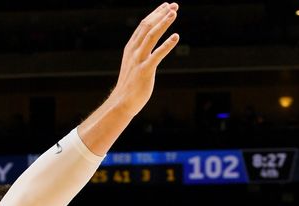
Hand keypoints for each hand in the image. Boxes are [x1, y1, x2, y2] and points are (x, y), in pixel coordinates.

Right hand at [109, 2, 179, 117]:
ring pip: (151, 36)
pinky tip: (176, 37)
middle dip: (161, 14)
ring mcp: (139, 60)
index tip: (166, 6)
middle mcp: (134, 51)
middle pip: (147, 27)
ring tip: (174, 13)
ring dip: (163, 23)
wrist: (122, 102)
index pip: (143, 26)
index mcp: (131, 48)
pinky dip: (167, 45)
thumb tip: (146, 45)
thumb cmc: (130, 84)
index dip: (155, 14)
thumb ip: (139, 52)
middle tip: (174, 5)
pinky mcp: (145, 71)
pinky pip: (157, 55)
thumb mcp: (133, 63)